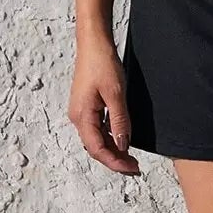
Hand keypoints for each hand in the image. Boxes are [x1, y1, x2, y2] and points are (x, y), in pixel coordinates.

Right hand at [68, 33, 140, 174]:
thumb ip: (120, 121)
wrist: (93, 45)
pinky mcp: (87, 107)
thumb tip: (123, 145)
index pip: (97, 149)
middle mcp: (78, 117)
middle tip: (135, 167)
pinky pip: (97, 129)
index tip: (132, 168)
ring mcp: (81, 112)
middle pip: (95, 148)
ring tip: (130, 158)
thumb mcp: (116, 94)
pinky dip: (110, 138)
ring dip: (113, 150)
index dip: (115, 162)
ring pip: (96, 140)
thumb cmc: (102, 64)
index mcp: (82, 116)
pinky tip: (122, 139)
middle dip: (115, 159)